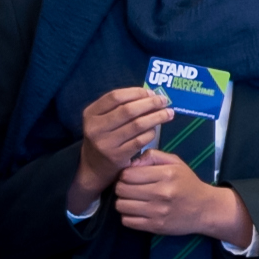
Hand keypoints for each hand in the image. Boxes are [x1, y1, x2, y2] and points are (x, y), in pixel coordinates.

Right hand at [74, 87, 171, 206]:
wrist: (94, 166)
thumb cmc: (104, 137)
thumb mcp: (103, 119)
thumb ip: (121, 106)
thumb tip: (151, 95)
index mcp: (91, 114)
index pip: (115, 96)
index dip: (136, 92)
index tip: (151, 92)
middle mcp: (95, 128)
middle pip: (128, 110)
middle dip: (150, 103)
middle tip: (164, 101)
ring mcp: (106, 143)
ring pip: (137, 125)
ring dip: (156, 117)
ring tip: (168, 113)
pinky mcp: (117, 156)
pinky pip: (140, 140)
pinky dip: (151, 132)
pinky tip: (157, 129)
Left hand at [112, 147, 250, 241]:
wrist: (205, 209)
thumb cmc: (188, 183)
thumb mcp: (176, 163)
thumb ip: (153, 156)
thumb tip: (130, 162)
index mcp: (166, 174)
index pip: (128, 174)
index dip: (124, 174)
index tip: (130, 177)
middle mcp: (162, 193)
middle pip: (122, 189)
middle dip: (121, 187)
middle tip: (129, 188)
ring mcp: (158, 211)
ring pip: (121, 206)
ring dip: (123, 202)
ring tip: (132, 200)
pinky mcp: (156, 226)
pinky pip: (127, 221)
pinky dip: (128, 216)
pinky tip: (137, 212)